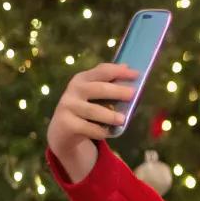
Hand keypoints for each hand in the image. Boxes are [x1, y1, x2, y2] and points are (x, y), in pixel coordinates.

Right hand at [47, 63, 138, 182]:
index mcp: (83, 79)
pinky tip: (109, 133)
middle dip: (117, 91)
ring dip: (110, 115)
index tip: (136, 74)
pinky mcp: (67, 124)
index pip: (102, 71)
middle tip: (132, 94)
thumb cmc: (85, 109)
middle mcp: (74, 90)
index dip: (120, 71)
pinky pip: (88, 128)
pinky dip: (101, 131)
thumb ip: (108, 82)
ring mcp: (68, 106)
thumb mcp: (93, 94)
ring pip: (93, 110)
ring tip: (122, 119)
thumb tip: (128, 67)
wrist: (63, 131)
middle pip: (99, 88)